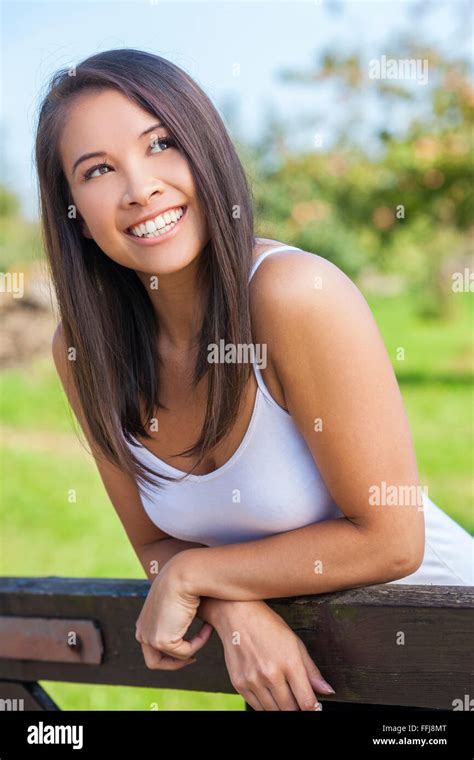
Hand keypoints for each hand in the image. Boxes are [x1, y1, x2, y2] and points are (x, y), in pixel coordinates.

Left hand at [135, 558, 212, 666]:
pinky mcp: (161, 641)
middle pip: (154, 661)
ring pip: (169, 660)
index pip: (152, 647)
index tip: (189, 644)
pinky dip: (199, 642)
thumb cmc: (184, 581)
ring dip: (189, 653)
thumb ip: (175, 612)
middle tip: (193, 657)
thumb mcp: (176, 598)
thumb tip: (184, 619)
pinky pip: (185, 652)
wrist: (183, 574)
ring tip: (204, 637)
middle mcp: (142, 631)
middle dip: (175, 662)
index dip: (171, 651)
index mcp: (143, 622)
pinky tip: (207, 627)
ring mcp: (149, 638)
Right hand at [201, 598, 334, 710]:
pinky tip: (269, 694)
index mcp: (290, 663)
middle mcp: (271, 674)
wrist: (237, 615)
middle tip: (298, 701)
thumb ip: (311, 670)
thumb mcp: (295, 642)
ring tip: (284, 696)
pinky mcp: (239, 684)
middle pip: (290, 709)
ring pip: (273, 711)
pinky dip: (265, 706)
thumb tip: (327, 691)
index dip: (313, 709)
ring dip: (281, 708)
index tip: (314, 708)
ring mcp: (253, 681)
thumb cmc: (268, 625)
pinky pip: (256, 707)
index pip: (306, 702)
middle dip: (297, 708)